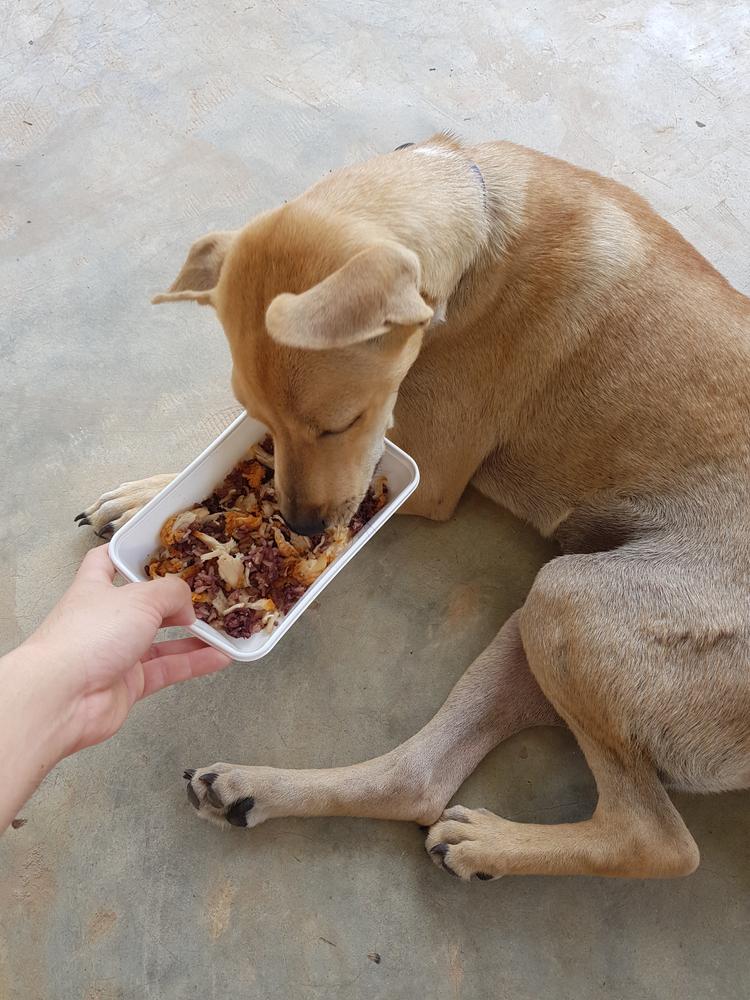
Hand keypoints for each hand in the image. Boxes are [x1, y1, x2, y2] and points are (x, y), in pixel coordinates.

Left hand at [23, 545, 231, 755]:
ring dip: (192, 635)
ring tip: (220, 628)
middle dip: (173, 601)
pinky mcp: (129, 684)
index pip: (106, 562)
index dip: (128, 554)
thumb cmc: (87, 637)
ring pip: (161, 640)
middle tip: (203, 595)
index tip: (155, 550)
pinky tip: (219, 657)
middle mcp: (104, 620)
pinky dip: (194, 663)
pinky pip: (168, 669)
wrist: (63, 697)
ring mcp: (116, 654)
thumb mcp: (139, 599)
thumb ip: (171, 594)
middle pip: (144, 605)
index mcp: (95, 589)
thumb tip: (187, 605)